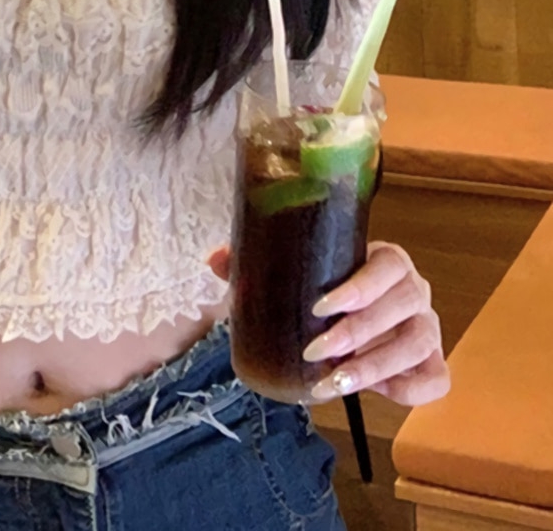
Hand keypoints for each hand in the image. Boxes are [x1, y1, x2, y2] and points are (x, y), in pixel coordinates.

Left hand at [208, 241, 450, 406]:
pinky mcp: (430, 362)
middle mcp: (414, 289)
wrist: (346, 314)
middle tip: (315, 349)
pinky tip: (375, 395)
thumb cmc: (322, 289)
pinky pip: (436, 379)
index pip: (387, 265)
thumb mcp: (293, 275)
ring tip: (334, 381)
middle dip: (357, 330)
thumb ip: (255, 264)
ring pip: (418, 345)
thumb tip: (217, 258)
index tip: (320, 306)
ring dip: (375, 366)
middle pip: (404, 305)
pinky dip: (409, 390)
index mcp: (385, 260)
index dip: (360, 286)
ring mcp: (427, 326)